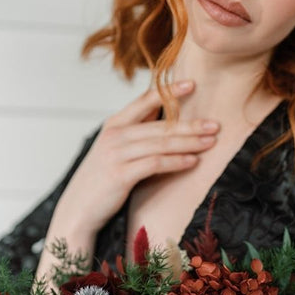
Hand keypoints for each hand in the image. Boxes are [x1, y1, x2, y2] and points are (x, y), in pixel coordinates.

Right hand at [48, 79, 220, 238]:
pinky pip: (155, 164)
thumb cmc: (100, 181)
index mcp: (113, 125)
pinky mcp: (121, 175)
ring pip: (161, 143)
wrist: (78, 210)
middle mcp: (115, 135)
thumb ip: (134, 132)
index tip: (191, 84)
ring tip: (211, 142)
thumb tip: (159, 114)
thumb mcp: (113, 150)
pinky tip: (193, 161)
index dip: (168, 91)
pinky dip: (176, 161)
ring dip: (189, 142)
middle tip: (215, 124)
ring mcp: (117, 154)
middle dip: (190, 124)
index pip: (144, 102)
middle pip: (160, 125)